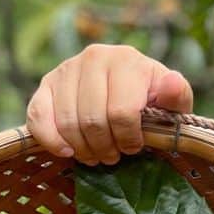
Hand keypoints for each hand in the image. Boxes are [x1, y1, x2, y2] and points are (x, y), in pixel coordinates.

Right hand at [26, 44, 193, 164]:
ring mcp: (66, 68)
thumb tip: (172, 83)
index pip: (122, 112)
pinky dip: (50, 140)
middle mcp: (94, 57)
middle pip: (92, 120)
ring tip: (97, 154)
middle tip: (114, 156)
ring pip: (67, 123)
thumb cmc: (153, 100)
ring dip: (83, 148)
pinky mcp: (46, 84)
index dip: (128, 138)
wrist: (128, 89)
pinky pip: (37, 116)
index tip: (135, 146)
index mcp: (126, 59)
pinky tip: (67, 151)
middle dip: (105, 147)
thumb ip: (176, 95)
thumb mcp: (174, 101)